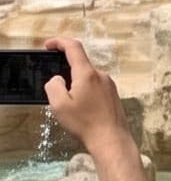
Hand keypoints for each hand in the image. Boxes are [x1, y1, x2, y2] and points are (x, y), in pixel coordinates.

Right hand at [41, 38, 131, 155]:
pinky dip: (84, 89)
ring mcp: (110, 84)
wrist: (111, 139)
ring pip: (87, 76)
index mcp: (87, 74)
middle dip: (65, 69)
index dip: (59, 42)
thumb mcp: (59, 105)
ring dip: (75, 82)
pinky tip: (81, 106)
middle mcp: (101, 75)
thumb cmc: (84, 123)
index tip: (47, 45)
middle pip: (80, 63)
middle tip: (54, 86)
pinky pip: (95, 85)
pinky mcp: (113, 94)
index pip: (74, 47)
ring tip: (68, 102)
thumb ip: (53, 86)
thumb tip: (58, 78)